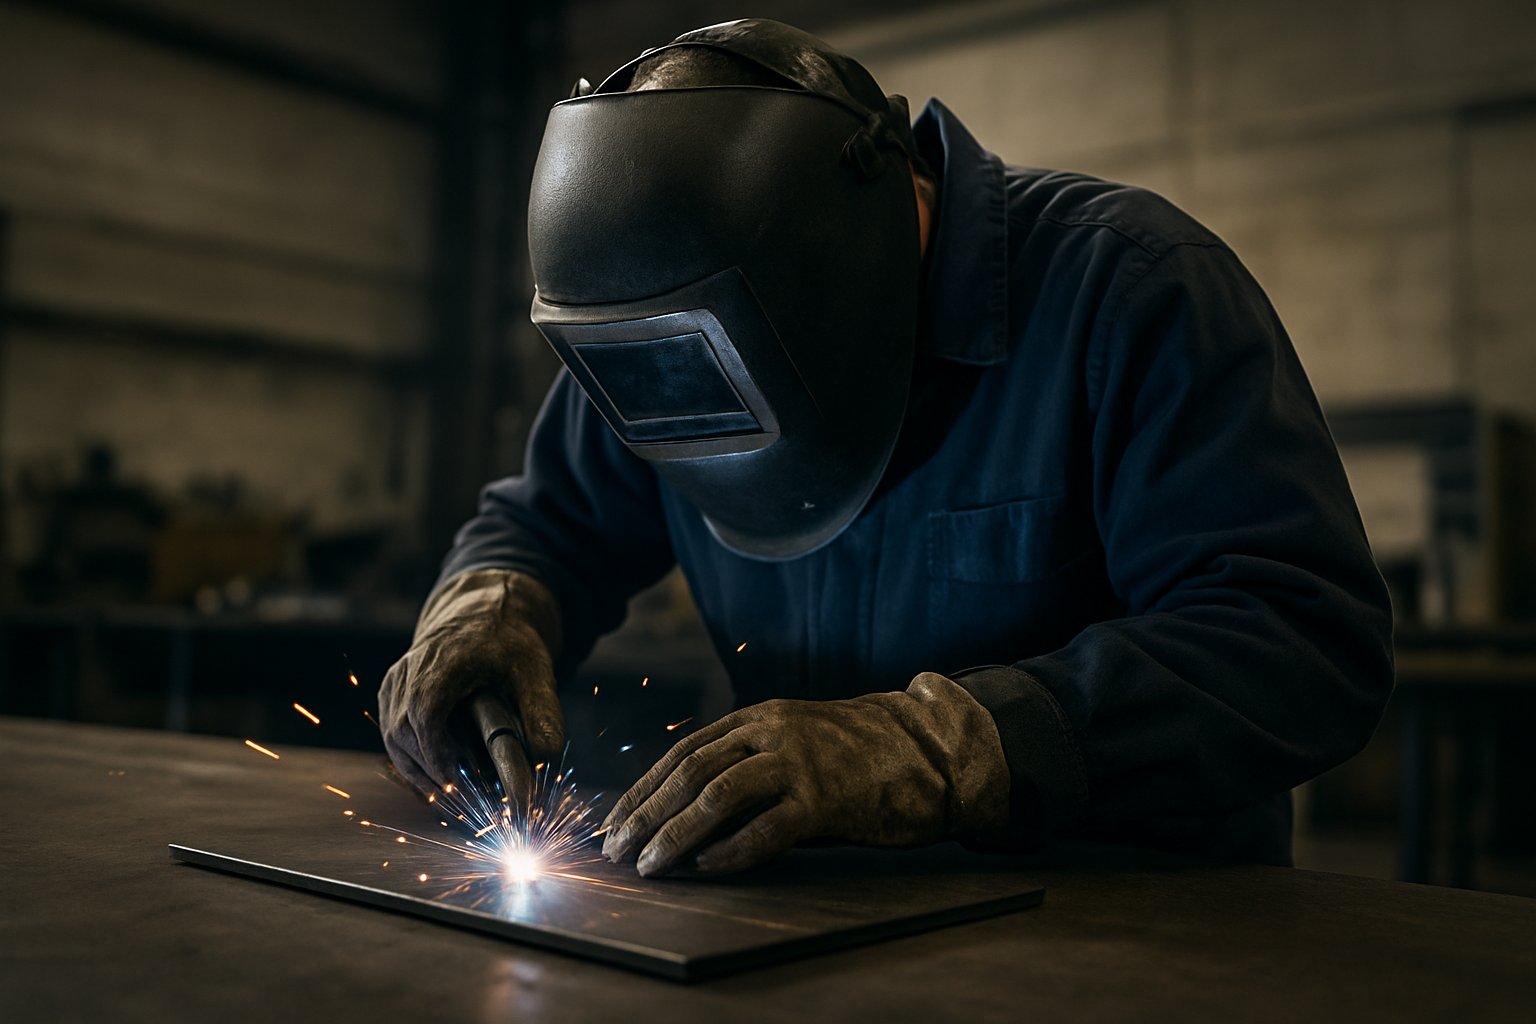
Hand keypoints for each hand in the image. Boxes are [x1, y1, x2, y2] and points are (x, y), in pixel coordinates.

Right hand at [378, 569, 563, 807]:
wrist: (482, 612)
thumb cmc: (509, 642)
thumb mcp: (535, 670)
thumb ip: (544, 710)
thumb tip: (549, 756)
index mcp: (444, 660)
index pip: (426, 711)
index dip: (437, 752)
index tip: (457, 783)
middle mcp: (411, 669)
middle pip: (402, 730)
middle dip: (429, 771)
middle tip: (462, 801)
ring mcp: (396, 680)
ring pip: (393, 736)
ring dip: (418, 771)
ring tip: (452, 796)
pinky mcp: (392, 691)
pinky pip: (392, 733)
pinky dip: (411, 759)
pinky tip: (438, 780)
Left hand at [601, 672, 1009, 876]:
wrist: (929, 748)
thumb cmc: (858, 754)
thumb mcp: (795, 741)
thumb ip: (749, 762)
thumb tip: (687, 809)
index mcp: (759, 717)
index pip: (684, 751)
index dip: (644, 788)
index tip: (615, 822)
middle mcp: (772, 730)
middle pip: (691, 771)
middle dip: (647, 813)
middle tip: (617, 848)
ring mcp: (800, 761)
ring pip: (719, 795)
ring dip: (677, 833)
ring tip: (649, 864)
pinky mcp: (828, 797)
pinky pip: (768, 828)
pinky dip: (733, 850)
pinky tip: (708, 868)